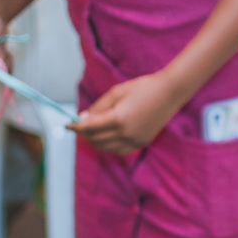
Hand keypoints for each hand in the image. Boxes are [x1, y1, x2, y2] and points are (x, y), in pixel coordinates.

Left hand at [67, 72, 181, 153]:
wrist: (169, 93)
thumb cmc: (143, 87)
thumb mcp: (117, 92)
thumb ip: (98, 107)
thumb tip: (82, 118)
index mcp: (118, 119)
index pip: (90, 128)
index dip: (76, 127)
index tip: (67, 125)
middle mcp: (126, 133)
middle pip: (96, 139)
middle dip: (84, 134)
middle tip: (77, 126)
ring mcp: (135, 140)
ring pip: (106, 148)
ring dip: (95, 141)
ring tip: (89, 132)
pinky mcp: (142, 143)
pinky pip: (119, 150)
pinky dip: (108, 146)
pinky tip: (105, 138)